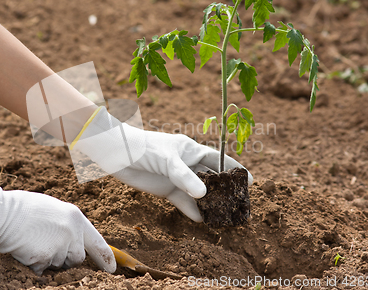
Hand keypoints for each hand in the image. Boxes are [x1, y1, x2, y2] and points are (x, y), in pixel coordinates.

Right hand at [0, 180, 115, 274]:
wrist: (2, 213)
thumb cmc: (25, 208)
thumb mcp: (54, 209)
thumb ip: (68, 224)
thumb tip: (74, 238)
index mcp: (76, 218)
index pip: (97, 242)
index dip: (105, 257)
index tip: (111, 268)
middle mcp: (72, 233)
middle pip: (78, 258)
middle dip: (66, 258)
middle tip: (48, 245)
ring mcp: (59, 247)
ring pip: (59, 264)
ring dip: (49, 259)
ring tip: (34, 241)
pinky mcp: (45, 258)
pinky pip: (43, 269)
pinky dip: (35, 264)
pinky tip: (27, 248)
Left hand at [72, 107, 252, 221]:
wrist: (116, 153)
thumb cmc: (144, 147)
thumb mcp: (167, 159)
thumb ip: (185, 176)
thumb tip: (204, 195)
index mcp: (192, 150)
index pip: (219, 159)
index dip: (234, 169)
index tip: (251, 181)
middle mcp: (188, 164)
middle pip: (211, 179)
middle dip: (225, 191)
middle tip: (239, 205)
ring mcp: (177, 178)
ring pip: (199, 193)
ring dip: (210, 204)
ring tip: (224, 218)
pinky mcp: (166, 190)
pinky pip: (183, 203)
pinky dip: (192, 211)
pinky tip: (202, 220)